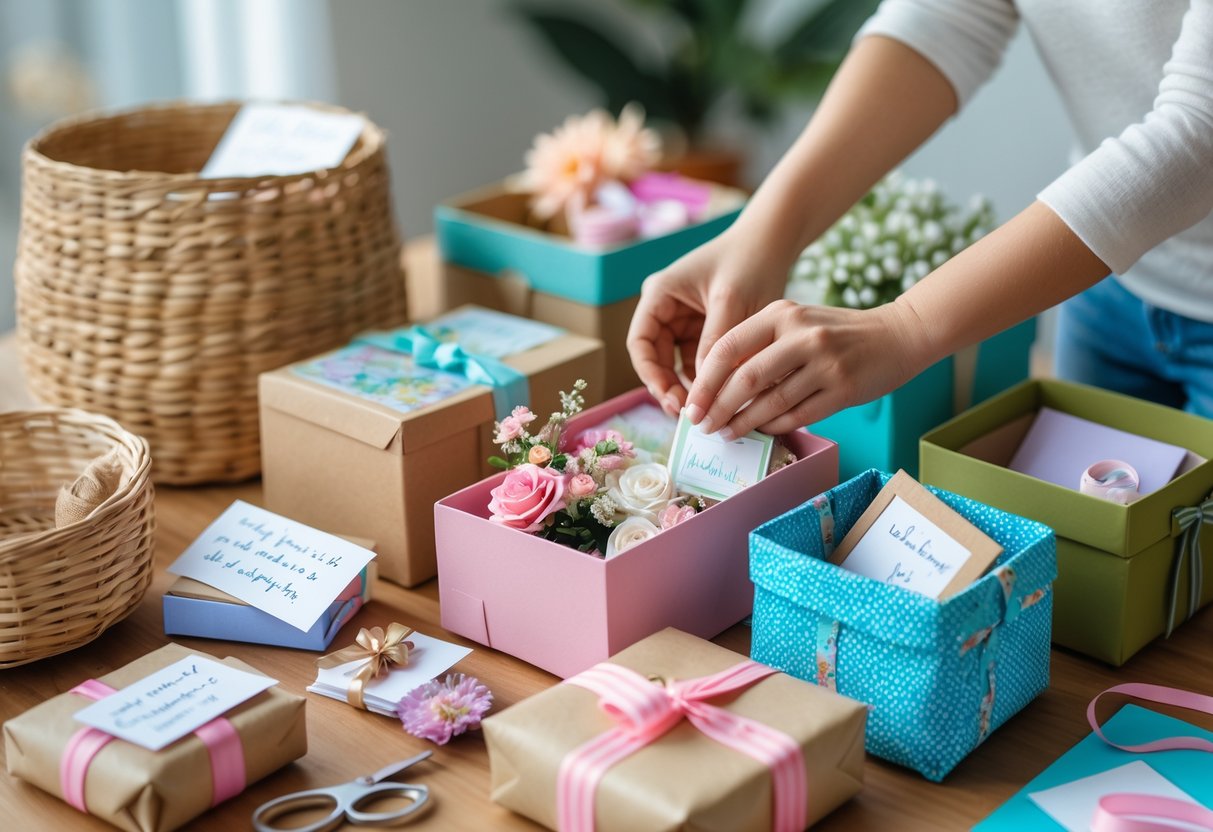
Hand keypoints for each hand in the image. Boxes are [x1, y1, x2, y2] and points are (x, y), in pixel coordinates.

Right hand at [626, 230, 788, 414]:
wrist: (775, 241)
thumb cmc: (750, 261)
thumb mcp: (731, 305)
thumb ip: (714, 348)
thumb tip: (703, 394)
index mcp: (659, 294)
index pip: (640, 344)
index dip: (651, 376)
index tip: (672, 400)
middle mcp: (665, 308)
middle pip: (656, 358)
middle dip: (670, 387)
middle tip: (691, 414)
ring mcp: (683, 319)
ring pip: (677, 364)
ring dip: (690, 387)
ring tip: (709, 410)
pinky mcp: (703, 328)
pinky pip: (698, 360)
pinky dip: (708, 378)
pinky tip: (722, 396)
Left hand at [684, 298, 930, 437]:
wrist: (898, 335)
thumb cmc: (837, 333)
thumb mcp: (796, 323)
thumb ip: (761, 346)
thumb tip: (717, 386)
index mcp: (783, 313)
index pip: (729, 347)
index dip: (704, 380)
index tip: (692, 403)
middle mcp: (803, 335)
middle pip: (746, 379)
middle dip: (718, 408)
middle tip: (703, 425)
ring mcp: (825, 363)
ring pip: (771, 402)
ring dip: (743, 423)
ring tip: (726, 434)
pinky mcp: (843, 389)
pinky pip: (798, 415)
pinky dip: (775, 426)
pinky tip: (760, 431)